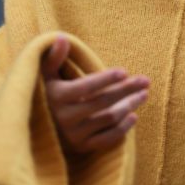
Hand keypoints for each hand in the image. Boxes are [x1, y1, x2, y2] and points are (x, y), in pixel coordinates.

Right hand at [41, 34, 149, 155]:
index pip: (86, 87)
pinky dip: (122, 129)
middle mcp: (65, 118)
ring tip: (143, 94)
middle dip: (127, 90)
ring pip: (109, 119)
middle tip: (145, 81)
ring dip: (129, 106)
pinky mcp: (82, 147)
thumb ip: (54, 57)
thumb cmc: (48, 92)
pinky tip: (134, 116)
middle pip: (103, 102)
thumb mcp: (46, 74)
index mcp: (57, 97)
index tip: (124, 71)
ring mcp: (74, 134)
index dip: (105, 79)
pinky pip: (107, 139)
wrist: (38, 127)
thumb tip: (61, 37)